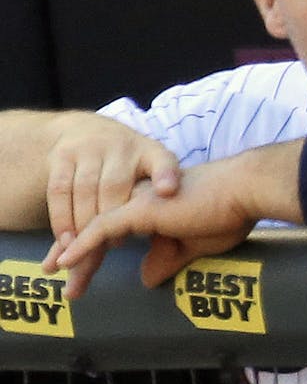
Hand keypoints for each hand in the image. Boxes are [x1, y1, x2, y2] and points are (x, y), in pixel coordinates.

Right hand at [40, 113, 179, 290]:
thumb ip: (160, 200)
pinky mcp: (62, 156)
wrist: (88, 131)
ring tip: (85, 251)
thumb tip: (169, 251)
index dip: (166, 175)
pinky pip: (60, 191)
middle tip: (114, 247)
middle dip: (112, 220)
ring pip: (84, 190)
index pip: (163, 161)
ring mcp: (90, 149)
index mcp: (152, 152)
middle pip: (114, 186)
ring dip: (84, 225)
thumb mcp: (151, 173)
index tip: (169, 191)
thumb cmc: (129, 166)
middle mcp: (121, 146)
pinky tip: (66, 242)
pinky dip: (62, 219)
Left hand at [54, 161, 256, 297]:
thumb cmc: (232, 213)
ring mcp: (140, 202)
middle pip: (99, 226)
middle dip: (77, 251)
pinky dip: (82, 245)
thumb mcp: (197, 244)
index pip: (117, 227)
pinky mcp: (142, 209)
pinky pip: (102, 228)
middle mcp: (142, 199)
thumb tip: (147, 278)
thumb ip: (169, 258)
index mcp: (156, 206)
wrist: (247, 191)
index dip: (98, 246)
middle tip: (57, 273)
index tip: (81, 267)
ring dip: (76, 254)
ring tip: (57, 275)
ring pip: (97, 229)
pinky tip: (65, 260)